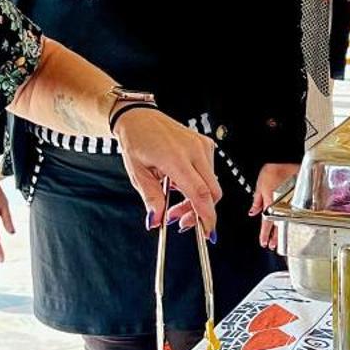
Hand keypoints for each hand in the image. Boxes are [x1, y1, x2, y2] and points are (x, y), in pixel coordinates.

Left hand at [116, 109, 220, 236]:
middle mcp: (194, 150)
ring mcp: (202, 145)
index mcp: (175, 158)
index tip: (207, 233)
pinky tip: (181, 186)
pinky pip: (209, 173)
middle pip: (212, 192)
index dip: (206, 216)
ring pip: (212, 185)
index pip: (200, 193)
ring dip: (197, 200)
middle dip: (200, 213)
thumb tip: (156, 221)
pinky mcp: (206, 144)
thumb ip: (151, 199)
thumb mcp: (138, 174)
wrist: (140, 117)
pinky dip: (199, 186)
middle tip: (180, 221)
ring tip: (174, 205)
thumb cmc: (137, 141)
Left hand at [250, 161, 299, 251]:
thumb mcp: (261, 183)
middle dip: (275, 238)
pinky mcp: (302, 201)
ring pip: (288, 223)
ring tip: (280, 242)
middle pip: (279, 226)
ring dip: (284, 234)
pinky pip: (297, 215)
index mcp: (272, 202)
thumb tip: (253, 211)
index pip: (267, 222)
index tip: (263, 242)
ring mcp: (294, 204)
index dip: (265, 234)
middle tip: (272, 246)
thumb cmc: (277, 169)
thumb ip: (257, 200)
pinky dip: (295, 223)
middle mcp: (284, 205)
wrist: (290, 159)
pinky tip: (294, 227)